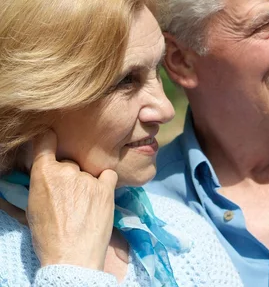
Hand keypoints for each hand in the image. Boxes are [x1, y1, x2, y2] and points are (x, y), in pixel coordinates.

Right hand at [26, 131, 117, 269]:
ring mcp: (88, 179)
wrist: (72, 256)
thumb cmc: (48, 236)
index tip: (53, 137)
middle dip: (69, 174)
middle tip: (69, 197)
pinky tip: (100, 196)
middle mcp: (67, 171)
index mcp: (44, 174)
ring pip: (88, 171)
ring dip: (87, 182)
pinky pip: (108, 175)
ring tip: (84, 205)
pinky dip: (105, 182)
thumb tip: (46, 171)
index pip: (45, 140)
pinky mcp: (107, 188)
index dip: (49, 138)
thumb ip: (41, 182)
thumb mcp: (33, 205)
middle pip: (70, 162)